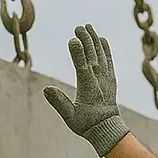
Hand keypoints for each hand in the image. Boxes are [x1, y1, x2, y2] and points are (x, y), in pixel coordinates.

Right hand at [44, 24, 129, 157]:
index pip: (83, 67)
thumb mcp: (70, 117)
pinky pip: (108, 61)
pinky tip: (102, 40)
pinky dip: (105, 50)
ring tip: (88, 27)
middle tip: (79, 27)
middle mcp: (99, 81)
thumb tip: (45, 89)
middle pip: (92, 57)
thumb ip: (59, 102)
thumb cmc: (86, 125)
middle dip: (86, 41)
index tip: (73, 39)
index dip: (78, 53)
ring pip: (100, 56)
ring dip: (94, 41)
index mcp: (89, 89)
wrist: (108, 129)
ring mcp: (106, 79)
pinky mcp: (111, 80)